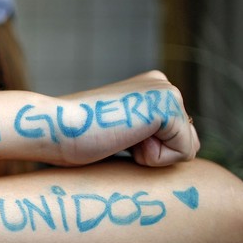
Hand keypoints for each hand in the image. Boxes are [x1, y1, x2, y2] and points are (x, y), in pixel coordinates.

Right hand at [58, 70, 199, 166]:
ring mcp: (166, 92)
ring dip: (154, 157)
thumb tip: (174, 152)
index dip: (147, 152)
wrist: (55, 128)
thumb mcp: (116, 134)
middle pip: (187, 142)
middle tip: (116, 138)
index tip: (112, 137)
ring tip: (119, 138)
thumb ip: (143, 136)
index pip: (176, 138)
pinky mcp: (168, 106)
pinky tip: (124, 139)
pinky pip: (182, 152)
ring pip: (187, 147)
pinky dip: (153, 158)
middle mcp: (163, 84)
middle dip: (156, 154)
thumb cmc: (75, 139)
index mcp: (150, 89)